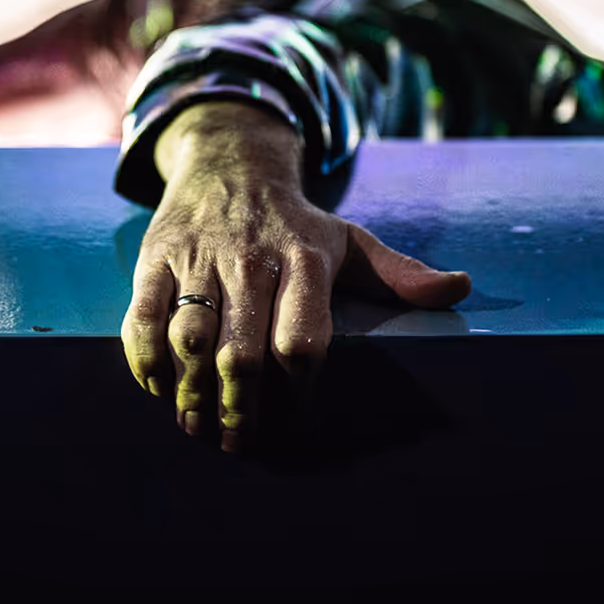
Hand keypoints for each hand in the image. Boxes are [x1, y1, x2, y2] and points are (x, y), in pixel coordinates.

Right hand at [120, 102, 470, 452]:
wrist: (230, 163)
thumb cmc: (294, 222)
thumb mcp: (350, 240)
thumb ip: (398, 275)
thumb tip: (460, 289)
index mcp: (306, 259)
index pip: (304, 341)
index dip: (299, 393)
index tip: (295, 422)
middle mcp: (252, 259)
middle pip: (245, 353)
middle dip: (241, 408)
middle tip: (241, 440)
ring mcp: (201, 257)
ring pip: (192, 339)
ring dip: (193, 393)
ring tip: (198, 425)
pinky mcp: (157, 257)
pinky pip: (143, 317)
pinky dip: (147, 361)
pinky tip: (159, 387)